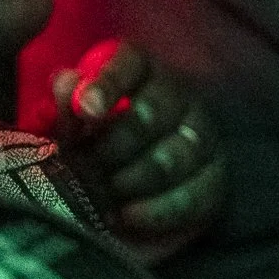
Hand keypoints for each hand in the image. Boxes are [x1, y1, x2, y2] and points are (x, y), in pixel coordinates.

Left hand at [52, 40, 226, 239]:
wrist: (112, 203)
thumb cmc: (85, 150)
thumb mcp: (65, 124)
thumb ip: (64, 102)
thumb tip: (67, 84)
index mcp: (136, 70)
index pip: (129, 63)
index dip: (107, 84)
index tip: (85, 110)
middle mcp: (175, 95)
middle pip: (152, 111)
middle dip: (114, 143)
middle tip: (87, 166)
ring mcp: (200, 136)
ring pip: (177, 154)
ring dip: (135, 178)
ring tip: (105, 194)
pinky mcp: (213, 178)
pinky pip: (197, 193)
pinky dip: (159, 209)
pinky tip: (128, 215)